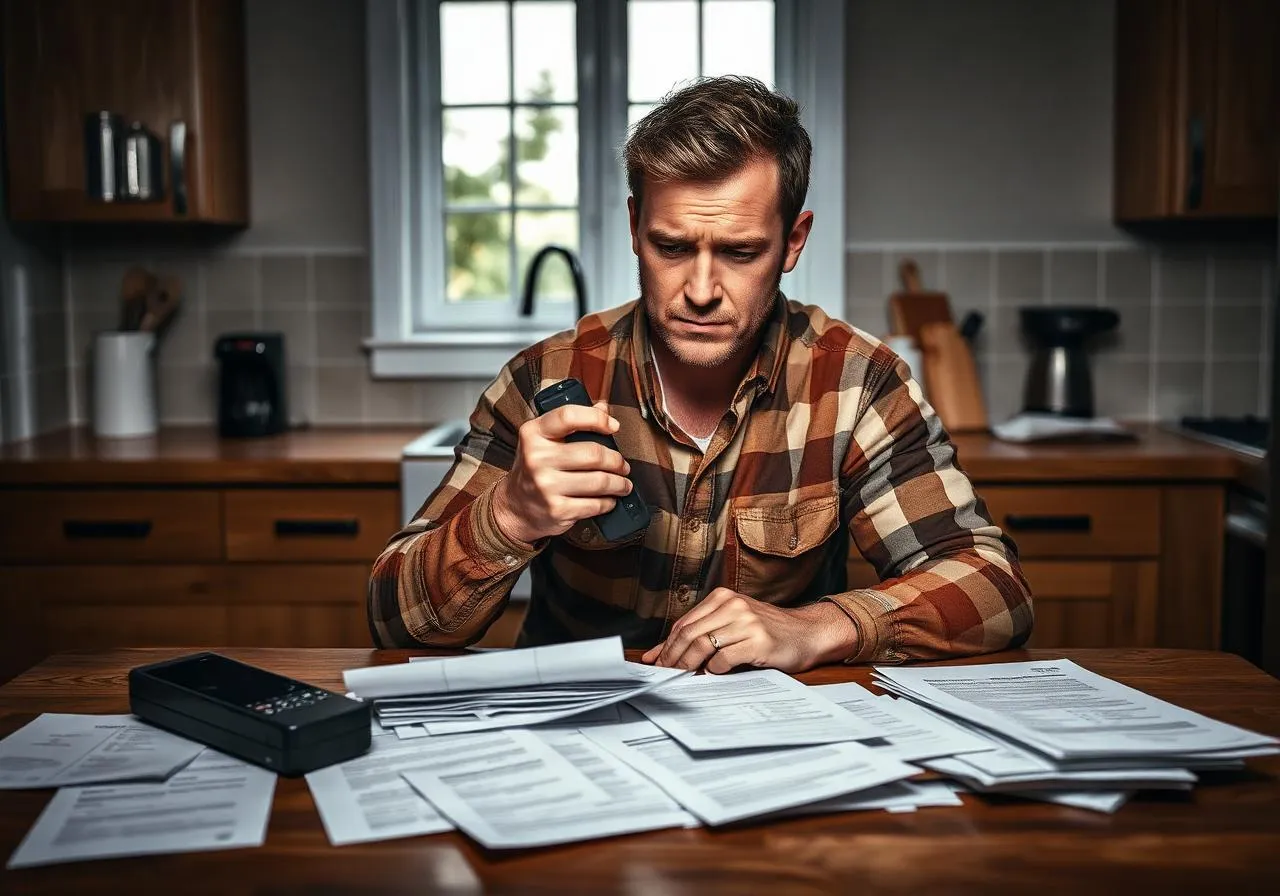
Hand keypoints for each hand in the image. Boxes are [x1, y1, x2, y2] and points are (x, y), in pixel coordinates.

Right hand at [491, 400, 633, 544]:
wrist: (515, 508)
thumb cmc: (535, 469)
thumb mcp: (544, 441)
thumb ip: (572, 423)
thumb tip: (603, 407)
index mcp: (533, 434)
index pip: (569, 416)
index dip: (597, 419)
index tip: (614, 426)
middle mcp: (536, 458)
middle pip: (593, 453)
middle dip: (616, 460)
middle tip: (623, 465)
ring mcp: (546, 485)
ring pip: (599, 481)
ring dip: (619, 483)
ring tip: (623, 483)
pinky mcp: (556, 509)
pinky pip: (595, 505)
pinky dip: (608, 502)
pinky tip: (609, 499)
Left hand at [640, 588, 857, 673]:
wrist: (807, 634)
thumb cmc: (768, 631)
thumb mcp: (734, 623)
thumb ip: (702, 633)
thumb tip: (661, 653)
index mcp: (723, 597)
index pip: (684, 623)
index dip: (666, 645)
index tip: (655, 661)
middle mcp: (733, 606)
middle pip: (689, 634)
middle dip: (672, 657)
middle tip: (664, 674)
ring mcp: (747, 622)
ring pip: (703, 645)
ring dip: (688, 665)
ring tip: (682, 677)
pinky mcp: (758, 642)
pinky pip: (724, 659)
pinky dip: (713, 670)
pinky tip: (711, 675)